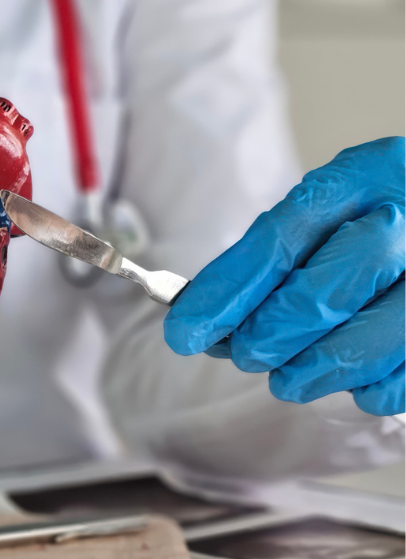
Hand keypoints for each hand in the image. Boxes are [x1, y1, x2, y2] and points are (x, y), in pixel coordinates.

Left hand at [165, 138, 403, 415]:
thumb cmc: (375, 225)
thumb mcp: (328, 214)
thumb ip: (267, 260)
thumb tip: (199, 322)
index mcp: (372, 171)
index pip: (281, 236)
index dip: (227, 291)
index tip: (183, 332)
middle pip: (325, 291)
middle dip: (272, 333)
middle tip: (246, 353)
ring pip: (375, 337)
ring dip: (315, 369)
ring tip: (287, 379)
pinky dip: (373, 387)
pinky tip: (353, 382)